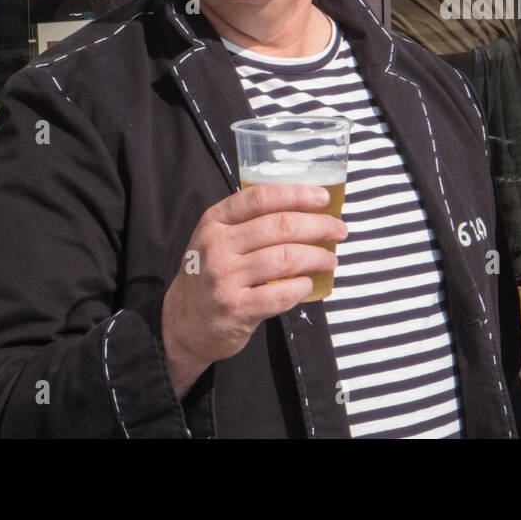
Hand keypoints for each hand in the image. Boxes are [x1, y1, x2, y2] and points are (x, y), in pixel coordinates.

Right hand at [161, 184, 348, 397]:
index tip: (324, 198)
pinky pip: (282, 293)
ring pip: (286, 258)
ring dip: (317, 257)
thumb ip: (250, 222)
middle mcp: (217, 246)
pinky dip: (303, 286)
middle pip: (280, 226)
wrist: (181, 324)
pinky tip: (309, 283)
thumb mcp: (217, 239)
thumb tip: (307, 208)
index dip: (297, 194)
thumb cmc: (210, 274)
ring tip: (330, 259)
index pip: (261, 197)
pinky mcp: (236, 309)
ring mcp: (225, 279)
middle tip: (339, 230)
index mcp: (215, 221)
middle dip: (318, 225)